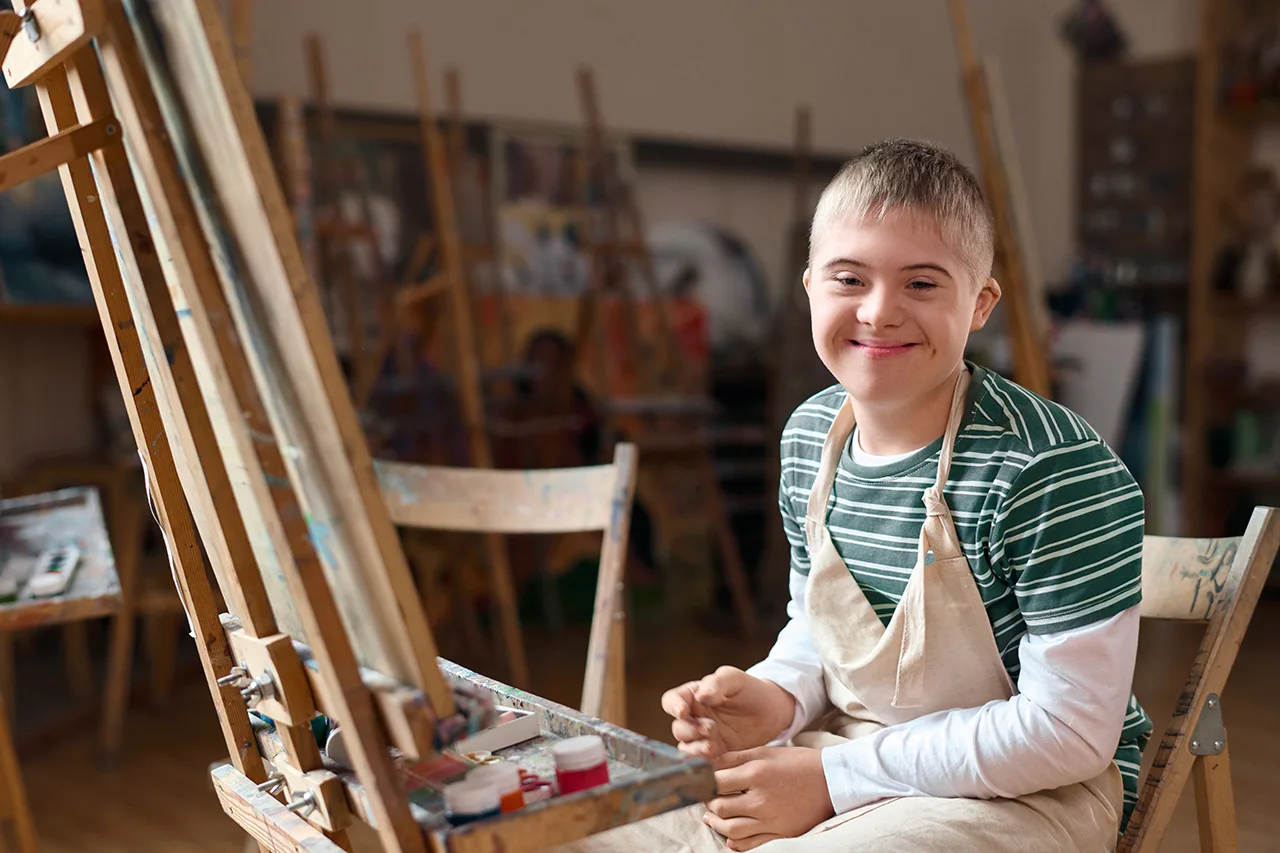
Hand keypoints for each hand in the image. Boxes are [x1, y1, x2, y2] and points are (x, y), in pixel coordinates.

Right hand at [661, 667, 795, 758]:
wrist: (772, 712)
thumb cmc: (750, 690)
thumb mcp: (735, 679)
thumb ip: (717, 683)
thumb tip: (700, 695)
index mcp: (693, 696)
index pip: (671, 701)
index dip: (673, 707)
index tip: (683, 711)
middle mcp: (693, 719)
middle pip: (678, 728)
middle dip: (690, 731)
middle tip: (710, 728)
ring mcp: (703, 739)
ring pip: (686, 748)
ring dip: (695, 750)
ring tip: (713, 747)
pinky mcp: (715, 755)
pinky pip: (703, 762)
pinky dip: (707, 763)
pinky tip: (719, 759)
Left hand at [703, 746, 834, 850]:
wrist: (832, 782)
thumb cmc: (798, 763)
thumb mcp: (766, 752)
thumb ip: (736, 758)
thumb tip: (709, 763)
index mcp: (757, 774)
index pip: (717, 782)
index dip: (704, 782)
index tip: (701, 781)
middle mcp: (762, 800)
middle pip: (720, 807)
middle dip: (708, 802)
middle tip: (706, 798)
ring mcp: (771, 821)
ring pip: (731, 829)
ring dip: (717, 823)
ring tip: (712, 817)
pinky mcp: (781, 835)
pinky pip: (750, 844)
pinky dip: (735, 842)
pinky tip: (730, 834)